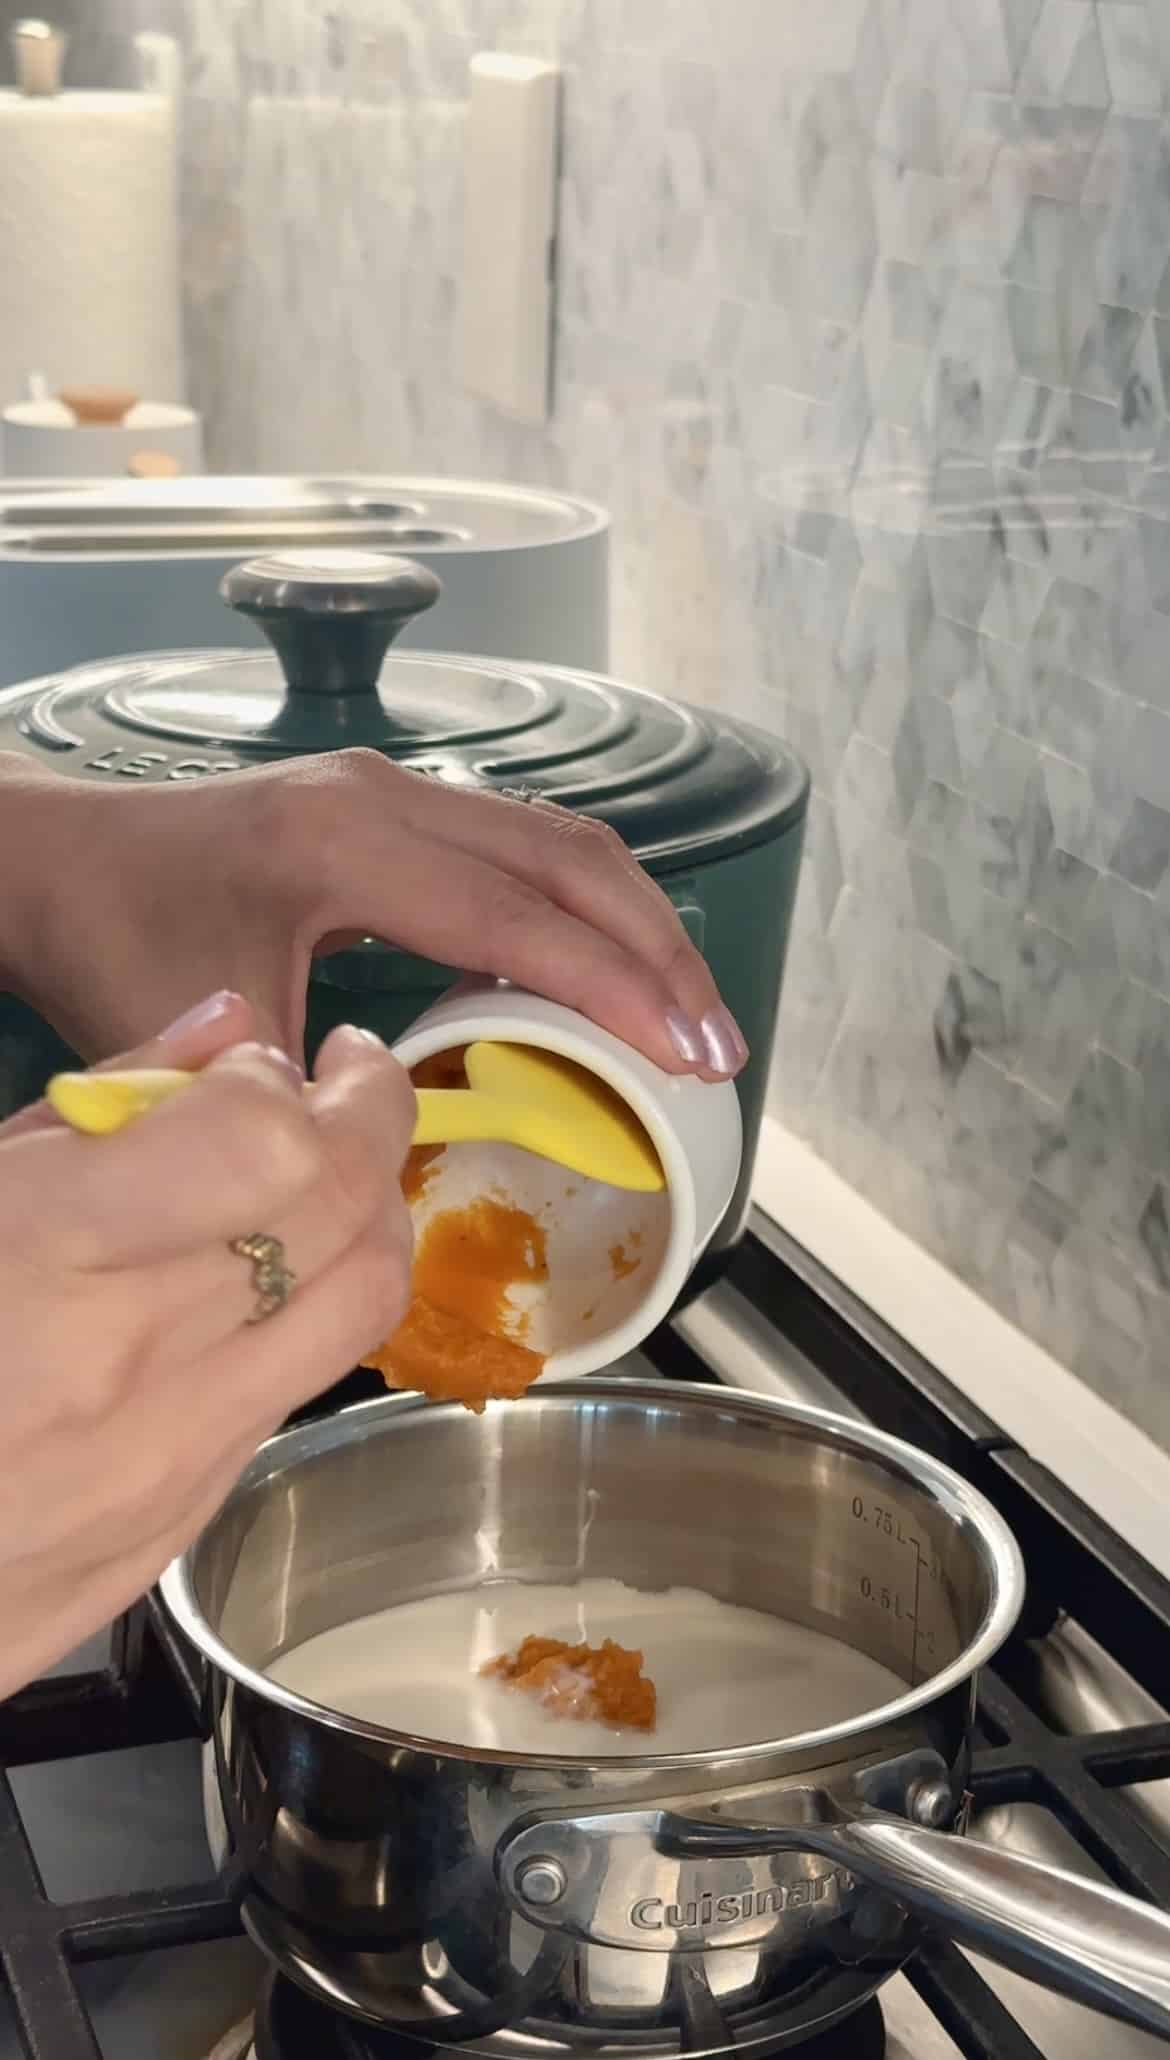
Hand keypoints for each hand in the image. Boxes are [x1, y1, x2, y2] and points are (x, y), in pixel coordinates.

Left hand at [0, 749, 746, 1078]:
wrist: (56, 859)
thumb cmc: (112, 937)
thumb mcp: (202, 1037)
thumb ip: (303, 1107)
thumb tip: (397, 1191)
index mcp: (345, 841)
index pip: (519, 912)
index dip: (615, 986)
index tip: (687, 1054)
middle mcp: (387, 796)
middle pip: (571, 856)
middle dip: (659, 953)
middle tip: (718, 1046)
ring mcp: (395, 789)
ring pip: (560, 840)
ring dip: (635, 925)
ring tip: (689, 1016)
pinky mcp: (395, 807)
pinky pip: (522, 847)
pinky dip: (584, 910)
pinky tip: (607, 977)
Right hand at [0, 992, 412, 1696]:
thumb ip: (90, 1108)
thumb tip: (228, 1030)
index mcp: (46, 1255)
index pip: (265, 1146)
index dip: (284, 1084)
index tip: (261, 1067)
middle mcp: (128, 1365)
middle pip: (342, 1214)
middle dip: (372, 1116)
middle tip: (349, 1079)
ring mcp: (165, 1463)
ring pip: (361, 1309)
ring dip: (372, 1216)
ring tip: (333, 1171)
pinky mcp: (177, 1530)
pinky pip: (292, 1393)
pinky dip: (307, 1314)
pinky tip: (259, 1286)